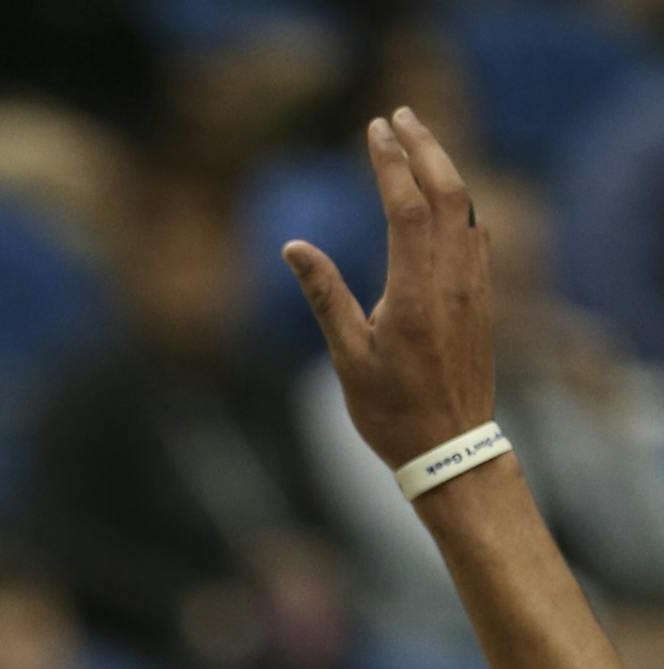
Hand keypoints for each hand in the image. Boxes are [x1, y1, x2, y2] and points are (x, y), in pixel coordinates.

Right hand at [285, 109, 495, 469]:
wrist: (450, 445)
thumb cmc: (390, 410)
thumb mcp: (347, 356)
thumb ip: (325, 294)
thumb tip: (293, 247)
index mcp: (415, 291)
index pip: (405, 206)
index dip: (389, 163)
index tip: (373, 130)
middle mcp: (452, 278)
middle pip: (445, 191)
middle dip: (424, 146)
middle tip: (399, 115)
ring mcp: (474, 284)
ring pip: (465, 206)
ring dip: (443, 166)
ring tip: (420, 141)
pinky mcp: (482, 295)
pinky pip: (475, 231)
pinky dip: (458, 201)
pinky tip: (446, 195)